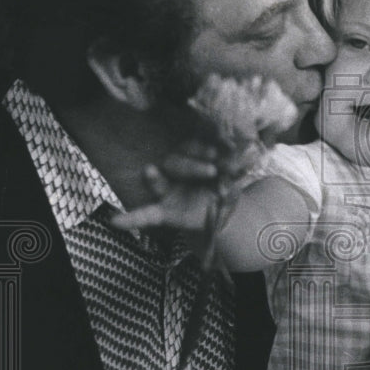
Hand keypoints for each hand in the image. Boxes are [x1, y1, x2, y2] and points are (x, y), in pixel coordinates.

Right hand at [109, 139, 251, 232]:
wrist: (225, 215)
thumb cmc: (226, 188)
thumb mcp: (236, 176)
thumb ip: (240, 165)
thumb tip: (255, 150)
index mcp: (193, 157)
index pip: (195, 148)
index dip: (205, 149)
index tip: (220, 152)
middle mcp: (176, 170)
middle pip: (177, 163)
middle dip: (192, 166)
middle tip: (211, 170)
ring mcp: (167, 190)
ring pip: (159, 182)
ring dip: (154, 178)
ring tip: (148, 171)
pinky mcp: (164, 212)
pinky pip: (146, 215)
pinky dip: (131, 218)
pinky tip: (115, 221)